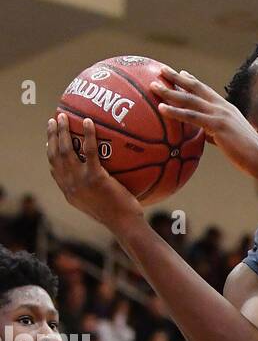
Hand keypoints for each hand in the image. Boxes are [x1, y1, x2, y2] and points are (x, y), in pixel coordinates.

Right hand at [47, 114, 142, 229]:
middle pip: (54, 156)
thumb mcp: (100, 204)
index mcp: (70, 193)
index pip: (55, 170)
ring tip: (63, 116)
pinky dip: (88, 135)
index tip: (50, 140)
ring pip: (65, 150)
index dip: (51, 153)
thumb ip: (94, 191)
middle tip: (54, 121)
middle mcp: (70, 186)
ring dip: (62, 130)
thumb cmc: (119, 217)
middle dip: (51, 136)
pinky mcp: (95, 177)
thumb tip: (103, 177)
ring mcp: (81, 181)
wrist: (125, 225)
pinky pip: (89, 151)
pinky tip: (88, 122)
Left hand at [149, 68, 257, 177]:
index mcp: (227, 109)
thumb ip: (217, 134)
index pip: (206, 91)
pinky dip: (175, 111)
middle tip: (161, 70)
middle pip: (195, 88)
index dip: (192, 81)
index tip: (180, 74)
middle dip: (176, 78)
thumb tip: (206, 135)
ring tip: (153, 86)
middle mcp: (222, 107)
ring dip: (169, 91)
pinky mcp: (217, 125)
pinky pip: (191, 116)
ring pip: (190, 99)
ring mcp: (220, 114)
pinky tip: (161, 108)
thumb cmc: (249, 155)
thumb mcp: (231, 140)